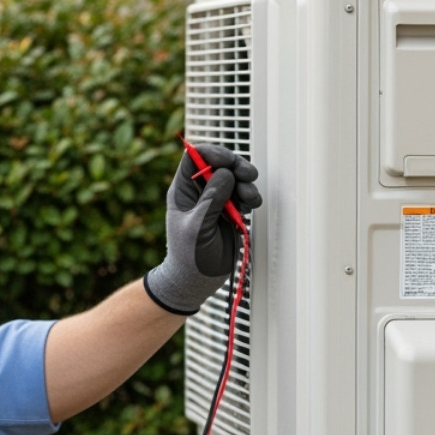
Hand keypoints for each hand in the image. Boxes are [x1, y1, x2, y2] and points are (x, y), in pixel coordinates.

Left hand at [143, 143, 260, 314]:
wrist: (196, 280)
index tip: (227, 161)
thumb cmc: (188, 256)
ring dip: (246, 183)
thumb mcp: (197, 226)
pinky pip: (243, 195)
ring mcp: (216, 201)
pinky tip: (251, 206)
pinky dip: (250, 197)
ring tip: (250, 198)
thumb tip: (225, 174)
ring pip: (234, 179)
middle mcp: (200, 192)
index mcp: (183, 190)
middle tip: (248, 175)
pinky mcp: (230, 212)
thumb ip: (211, 200)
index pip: (194, 158)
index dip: (211, 153)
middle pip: (219, 164)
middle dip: (236, 166)